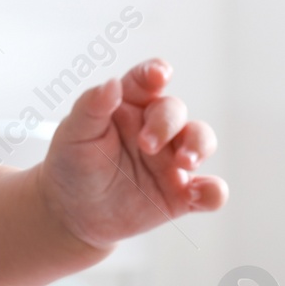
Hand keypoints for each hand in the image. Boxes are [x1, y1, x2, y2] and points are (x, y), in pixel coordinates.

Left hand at [39, 58, 226, 249]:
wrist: (71, 213)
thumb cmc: (71, 165)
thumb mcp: (73, 135)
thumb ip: (91, 107)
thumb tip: (112, 83)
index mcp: (128, 106)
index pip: (146, 80)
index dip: (156, 72)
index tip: (159, 75)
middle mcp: (156, 128)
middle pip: (175, 111)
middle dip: (167, 123)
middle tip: (147, 145)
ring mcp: (172, 160)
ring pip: (202, 141)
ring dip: (199, 146)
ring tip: (184, 162)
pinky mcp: (182, 194)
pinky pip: (211, 190)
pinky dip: (213, 191)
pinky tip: (195, 195)